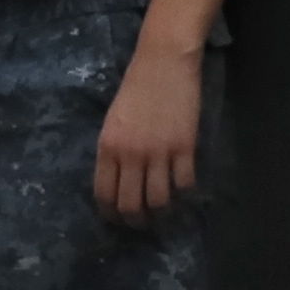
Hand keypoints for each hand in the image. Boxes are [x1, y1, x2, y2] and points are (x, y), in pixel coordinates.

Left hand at [93, 37, 203, 223]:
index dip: (110, 213)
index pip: (104, 193)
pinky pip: (184, 184)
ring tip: (164, 215)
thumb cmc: (135, 89)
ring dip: (161, 214)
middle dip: (135, 221)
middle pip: (130, 203)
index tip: (117, 220)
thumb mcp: (113, 121)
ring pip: (158, 200)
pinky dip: (184, 194)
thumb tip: (118, 180)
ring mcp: (159, 152)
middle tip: (142, 225)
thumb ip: (114, 151)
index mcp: (107, 147)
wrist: (162, 63)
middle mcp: (130, 154)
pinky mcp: (185, 147)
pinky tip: (183, 194)